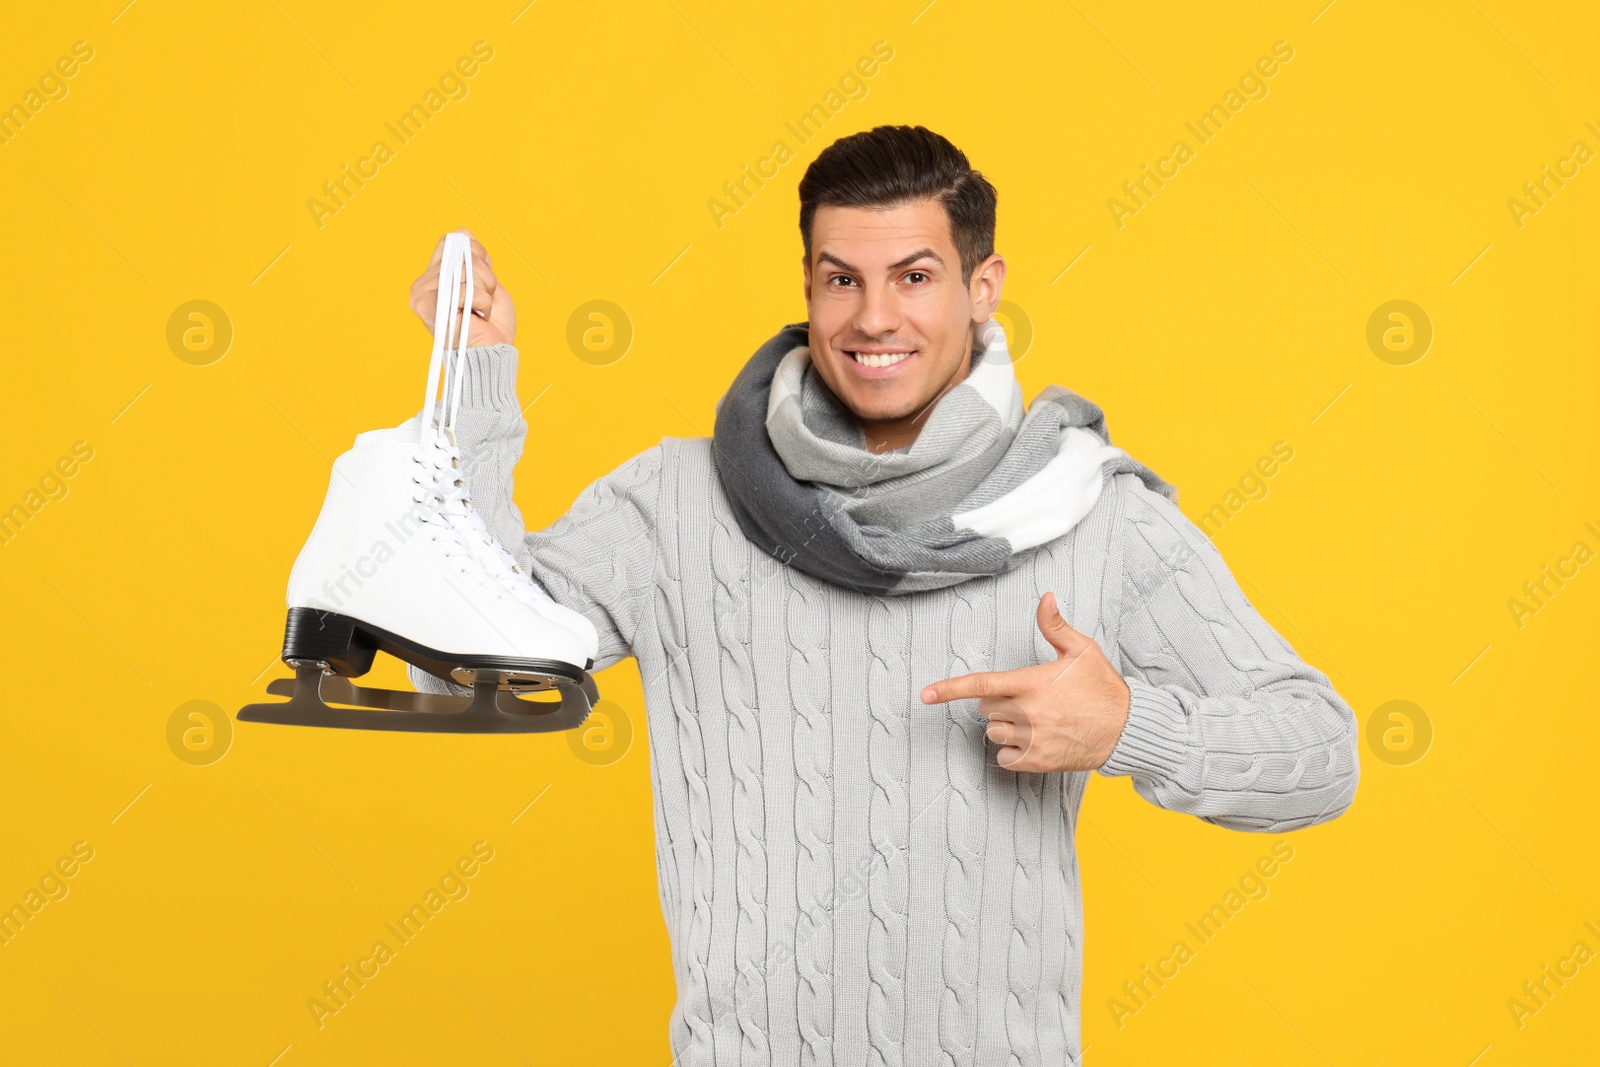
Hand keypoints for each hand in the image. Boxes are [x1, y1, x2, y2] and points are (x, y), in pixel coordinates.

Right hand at [408, 229, 516, 346]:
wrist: (492, 355)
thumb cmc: (490, 325)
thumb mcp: (487, 282)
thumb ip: (474, 257)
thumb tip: (463, 233)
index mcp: (435, 275)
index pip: (453, 241)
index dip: (476, 252)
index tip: (484, 277)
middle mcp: (423, 283)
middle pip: (463, 254)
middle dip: (486, 277)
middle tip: (483, 301)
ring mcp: (422, 294)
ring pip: (466, 271)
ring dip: (485, 293)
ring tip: (479, 311)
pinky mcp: (427, 307)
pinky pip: (464, 291)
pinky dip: (481, 305)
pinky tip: (475, 318)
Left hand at [920, 592, 1131, 772]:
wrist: (1127, 729)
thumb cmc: (1103, 687)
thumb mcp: (1082, 650)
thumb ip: (1055, 626)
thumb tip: (1045, 597)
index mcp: (1032, 683)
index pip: (982, 685)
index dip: (949, 689)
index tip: (925, 695)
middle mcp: (1028, 713)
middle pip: (985, 709)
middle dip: (998, 703)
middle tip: (1028, 699)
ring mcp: (1033, 740)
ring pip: (993, 734)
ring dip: (1005, 728)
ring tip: (1036, 720)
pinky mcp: (1038, 762)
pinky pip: (1004, 758)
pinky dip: (1012, 752)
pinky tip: (1035, 741)